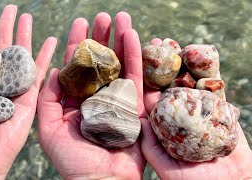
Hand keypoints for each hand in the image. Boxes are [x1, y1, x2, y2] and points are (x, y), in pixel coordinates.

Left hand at [0, 5, 56, 178]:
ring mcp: (15, 89)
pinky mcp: (30, 99)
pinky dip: (45, 57)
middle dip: (8, 28)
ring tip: (27, 17)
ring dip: (26, 37)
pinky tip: (51, 41)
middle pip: (5, 50)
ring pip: (22, 58)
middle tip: (12, 9)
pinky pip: (39, 75)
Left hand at [37, 12, 145, 178]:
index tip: (79, 23)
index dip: (77, 44)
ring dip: (120, 40)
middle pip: (99, 61)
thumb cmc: (71, 160)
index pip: (77, 66)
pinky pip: (136, 76)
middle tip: (103, 16)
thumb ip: (47, 99)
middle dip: (101, 37)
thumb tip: (52, 70)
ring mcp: (117, 99)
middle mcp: (97, 96)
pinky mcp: (135, 105)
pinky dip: (135, 56)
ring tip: (120, 17)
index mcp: (76, 99)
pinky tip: (133, 35)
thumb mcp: (49, 128)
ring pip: (119, 64)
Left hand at [141, 38, 251, 178]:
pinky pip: (214, 89)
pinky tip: (203, 55)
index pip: (149, 98)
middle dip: (163, 64)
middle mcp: (179, 117)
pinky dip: (209, 73)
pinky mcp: (221, 111)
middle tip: (158, 41)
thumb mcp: (170, 170)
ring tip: (177, 43)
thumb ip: (153, 147)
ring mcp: (199, 112)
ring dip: (184, 63)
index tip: (139, 58)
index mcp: (162, 128)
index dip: (144, 78)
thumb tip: (140, 121)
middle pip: (168, 86)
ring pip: (190, 83)